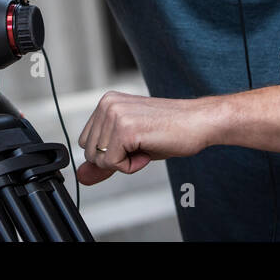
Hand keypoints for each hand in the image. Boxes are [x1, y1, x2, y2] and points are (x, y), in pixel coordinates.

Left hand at [75, 91, 218, 185]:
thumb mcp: (130, 146)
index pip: (86, 143)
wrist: (198, 122)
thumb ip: (104, 160)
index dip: (110, 152)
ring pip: (100, 160)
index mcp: (106, 102)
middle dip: (115, 159)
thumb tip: (82, 176)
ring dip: (125, 162)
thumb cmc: (169, 131)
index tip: (134, 142)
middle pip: (90, 152)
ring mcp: (115, 115)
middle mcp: (107, 104)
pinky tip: (148, 151)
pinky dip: (131, 166)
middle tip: (141, 145)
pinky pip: (114, 164)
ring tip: (146, 145)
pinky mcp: (125, 129)